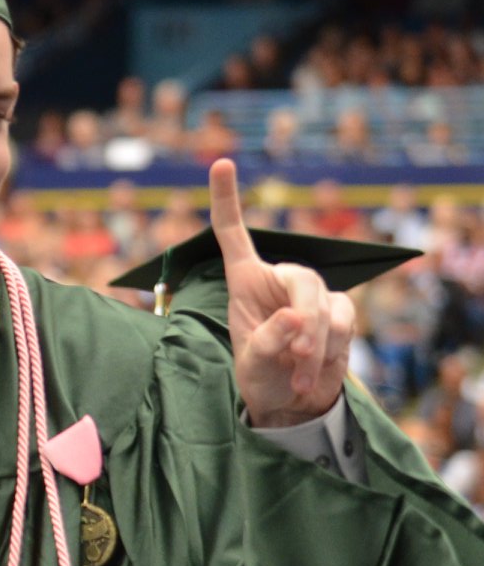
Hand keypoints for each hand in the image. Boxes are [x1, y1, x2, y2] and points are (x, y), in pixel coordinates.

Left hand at [209, 159, 355, 428]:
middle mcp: (279, 280)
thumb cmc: (261, 376)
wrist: (293, 403)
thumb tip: (298, 318)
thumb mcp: (254, 364)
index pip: (233, 233)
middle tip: (298, 356)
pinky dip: (331, 349)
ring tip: (299, 377)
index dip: (226, 199)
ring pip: (326, 306)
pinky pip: (343, 322)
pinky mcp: (338, 311)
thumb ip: (269, 340)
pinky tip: (313, 372)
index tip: (222, 163)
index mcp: (245, 281)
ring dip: (316, 346)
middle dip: (305, 320)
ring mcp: (312, 294)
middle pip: (300, 280)